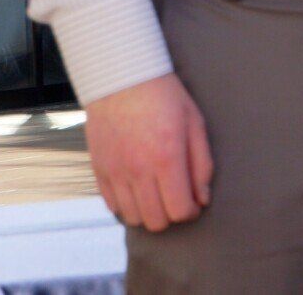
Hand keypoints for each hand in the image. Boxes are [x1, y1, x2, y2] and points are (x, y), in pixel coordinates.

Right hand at [85, 72, 212, 231]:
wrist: (123, 80)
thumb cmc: (165, 98)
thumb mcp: (195, 124)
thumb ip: (202, 164)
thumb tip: (203, 198)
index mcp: (167, 159)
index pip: (179, 210)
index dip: (191, 212)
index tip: (194, 203)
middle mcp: (138, 171)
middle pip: (156, 221)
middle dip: (171, 215)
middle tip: (177, 198)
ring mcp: (116, 173)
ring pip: (132, 218)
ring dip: (148, 213)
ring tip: (158, 195)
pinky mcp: (99, 171)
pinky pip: (113, 206)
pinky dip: (127, 205)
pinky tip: (138, 189)